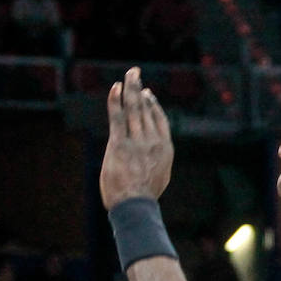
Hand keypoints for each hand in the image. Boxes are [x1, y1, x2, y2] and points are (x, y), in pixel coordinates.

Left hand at [99, 67, 173, 208]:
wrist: (136, 207)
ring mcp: (136, 141)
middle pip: (146, 109)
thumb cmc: (145, 196)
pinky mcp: (119, 145)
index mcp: (165, 148)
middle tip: (136, 74)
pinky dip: (116, 100)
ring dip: (131, 88)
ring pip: (134, 109)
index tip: (147, 94)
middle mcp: (153, 140)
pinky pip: (118, 117)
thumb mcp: (160, 176)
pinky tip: (115, 88)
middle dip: (140, 89)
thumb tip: (156, 157)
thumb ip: (158, 160)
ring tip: (129, 75)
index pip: (159, 119)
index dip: (153, 104)